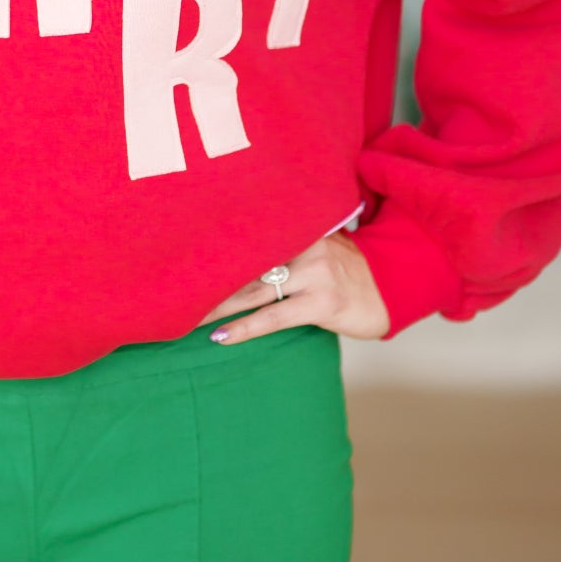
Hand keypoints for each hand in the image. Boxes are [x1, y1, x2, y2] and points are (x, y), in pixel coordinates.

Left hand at [194, 232, 390, 341]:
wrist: (390, 289)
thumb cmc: (345, 268)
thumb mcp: (318, 240)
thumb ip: (285, 236)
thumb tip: (232, 240)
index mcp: (301, 224)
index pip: (248, 230)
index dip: (213, 241)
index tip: (179, 247)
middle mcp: (306, 244)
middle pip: (244, 260)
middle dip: (207, 275)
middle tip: (171, 286)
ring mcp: (315, 274)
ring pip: (252, 289)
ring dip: (216, 304)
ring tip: (183, 314)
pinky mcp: (322, 303)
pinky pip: (274, 317)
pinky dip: (244, 327)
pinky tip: (219, 337)